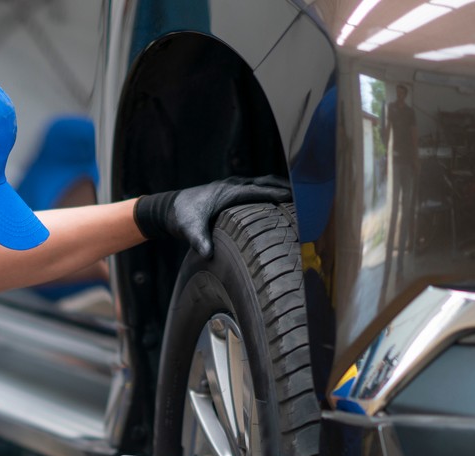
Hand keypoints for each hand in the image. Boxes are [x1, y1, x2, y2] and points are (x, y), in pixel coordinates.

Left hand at [134, 175, 291, 256]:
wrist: (168, 207)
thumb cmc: (180, 217)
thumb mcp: (189, 230)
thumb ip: (199, 241)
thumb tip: (208, 254)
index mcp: (227, 192)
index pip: (257, 191)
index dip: (275, 194)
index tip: (293, 198)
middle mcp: (232, 185)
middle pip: (264, 182)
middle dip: (284, 187)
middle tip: (306, 194)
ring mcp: (231, 186)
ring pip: (261, 182)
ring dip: (278, 186)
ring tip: (299, 195)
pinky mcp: (230, 190)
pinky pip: (255, 187)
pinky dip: (268, 189)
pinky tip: (277, 198)